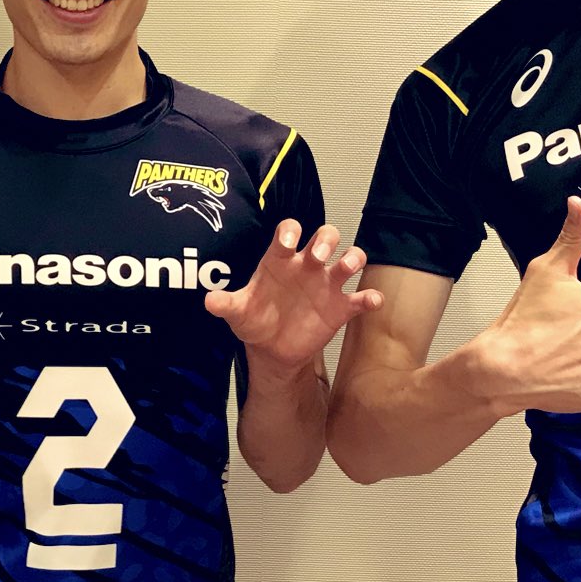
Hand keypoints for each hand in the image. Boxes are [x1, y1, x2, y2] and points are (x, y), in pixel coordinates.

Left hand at [205, 221, 382, 371]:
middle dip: (325, 240)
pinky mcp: (340, 307)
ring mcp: (326, 285)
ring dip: (353, 258)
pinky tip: (370, 301)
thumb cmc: (255, 320)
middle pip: (325, 237)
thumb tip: (209, 300)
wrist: (271, 349)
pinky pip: (361, 299)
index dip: (290, 232)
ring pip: (349, 259)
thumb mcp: (238, 312)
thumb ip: (226, 304)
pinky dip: (369, 297)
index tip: (287, 243)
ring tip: (348, 266)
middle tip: (319, 255)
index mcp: (280, 260)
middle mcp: (307, 266)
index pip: (289, 232)